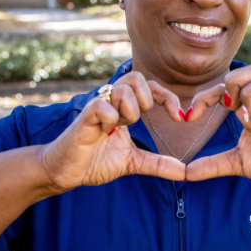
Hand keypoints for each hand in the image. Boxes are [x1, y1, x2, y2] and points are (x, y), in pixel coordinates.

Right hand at [36, 71, 188, 191]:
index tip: (179, 117)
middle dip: (146, 100)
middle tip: (138, 122)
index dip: (167, 97)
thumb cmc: (95, 161)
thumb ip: (158, 164)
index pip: (150, 87)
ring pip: (123, 89)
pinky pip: (102, 105)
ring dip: (129, 111)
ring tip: (118, 128)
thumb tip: (184, 172)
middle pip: (136, 77)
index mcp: (123, 109)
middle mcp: (111, 102)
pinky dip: (110, 118)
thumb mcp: (133, 163)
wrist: (66, 172)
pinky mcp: (85, 117)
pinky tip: (105, 132)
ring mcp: (97, 107)